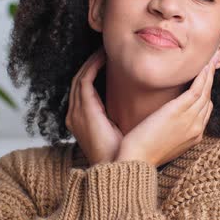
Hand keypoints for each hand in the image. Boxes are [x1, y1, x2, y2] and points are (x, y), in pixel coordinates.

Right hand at [65, 47, 122, 165]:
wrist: (118, 170)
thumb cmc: (126, 155)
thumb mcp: (123, 132)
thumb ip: (125, 117)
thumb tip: (144, 104)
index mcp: (83, 121)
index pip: (86, 91)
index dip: (94, 73)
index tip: (111, 62)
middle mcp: (75, 115)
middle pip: (80, 81)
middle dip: (91, 64)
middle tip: (106, 49)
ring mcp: (76, 113)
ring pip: (80, 77)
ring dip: (92, 61)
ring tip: (105, 49)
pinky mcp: (84, 110)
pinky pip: (85, 81)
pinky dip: (93, 66)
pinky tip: (104, 57)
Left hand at [115, 56, 217, 166]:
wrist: (135, 159)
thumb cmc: (142, 152)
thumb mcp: (162, 141)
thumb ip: (170, 129)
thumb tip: (166, 119)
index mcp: (193, 136)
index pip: (205, 110)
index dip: (206, 93)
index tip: (204, 80)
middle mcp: (196, 128)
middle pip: (208, 99)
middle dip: (211, 80)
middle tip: (212, 62)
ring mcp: (191, 119)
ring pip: (205, 92)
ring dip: (209, 74)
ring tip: (209, 58)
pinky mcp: (180, 111)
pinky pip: (197, 89)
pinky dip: (203, 76)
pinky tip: (203, 66)